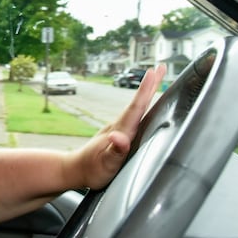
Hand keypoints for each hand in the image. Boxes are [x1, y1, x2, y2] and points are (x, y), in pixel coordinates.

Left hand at [67, 65, 165, 189]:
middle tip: (161, 67)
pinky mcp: (119, 133)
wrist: (76, 170)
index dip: (146, 91)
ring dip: (147, 93)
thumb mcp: (106, 165)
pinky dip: (142, 105)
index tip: (154, 73)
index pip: (136, 108)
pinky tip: (146, 105)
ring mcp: (119, 128)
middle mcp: (120, 126)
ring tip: (156, 79)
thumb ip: (114, 151)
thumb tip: (118, 137)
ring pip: (137, 108)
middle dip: (150, 85)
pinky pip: (134, 115)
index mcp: (120, 131)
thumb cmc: (93, 170)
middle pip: (138, 103)